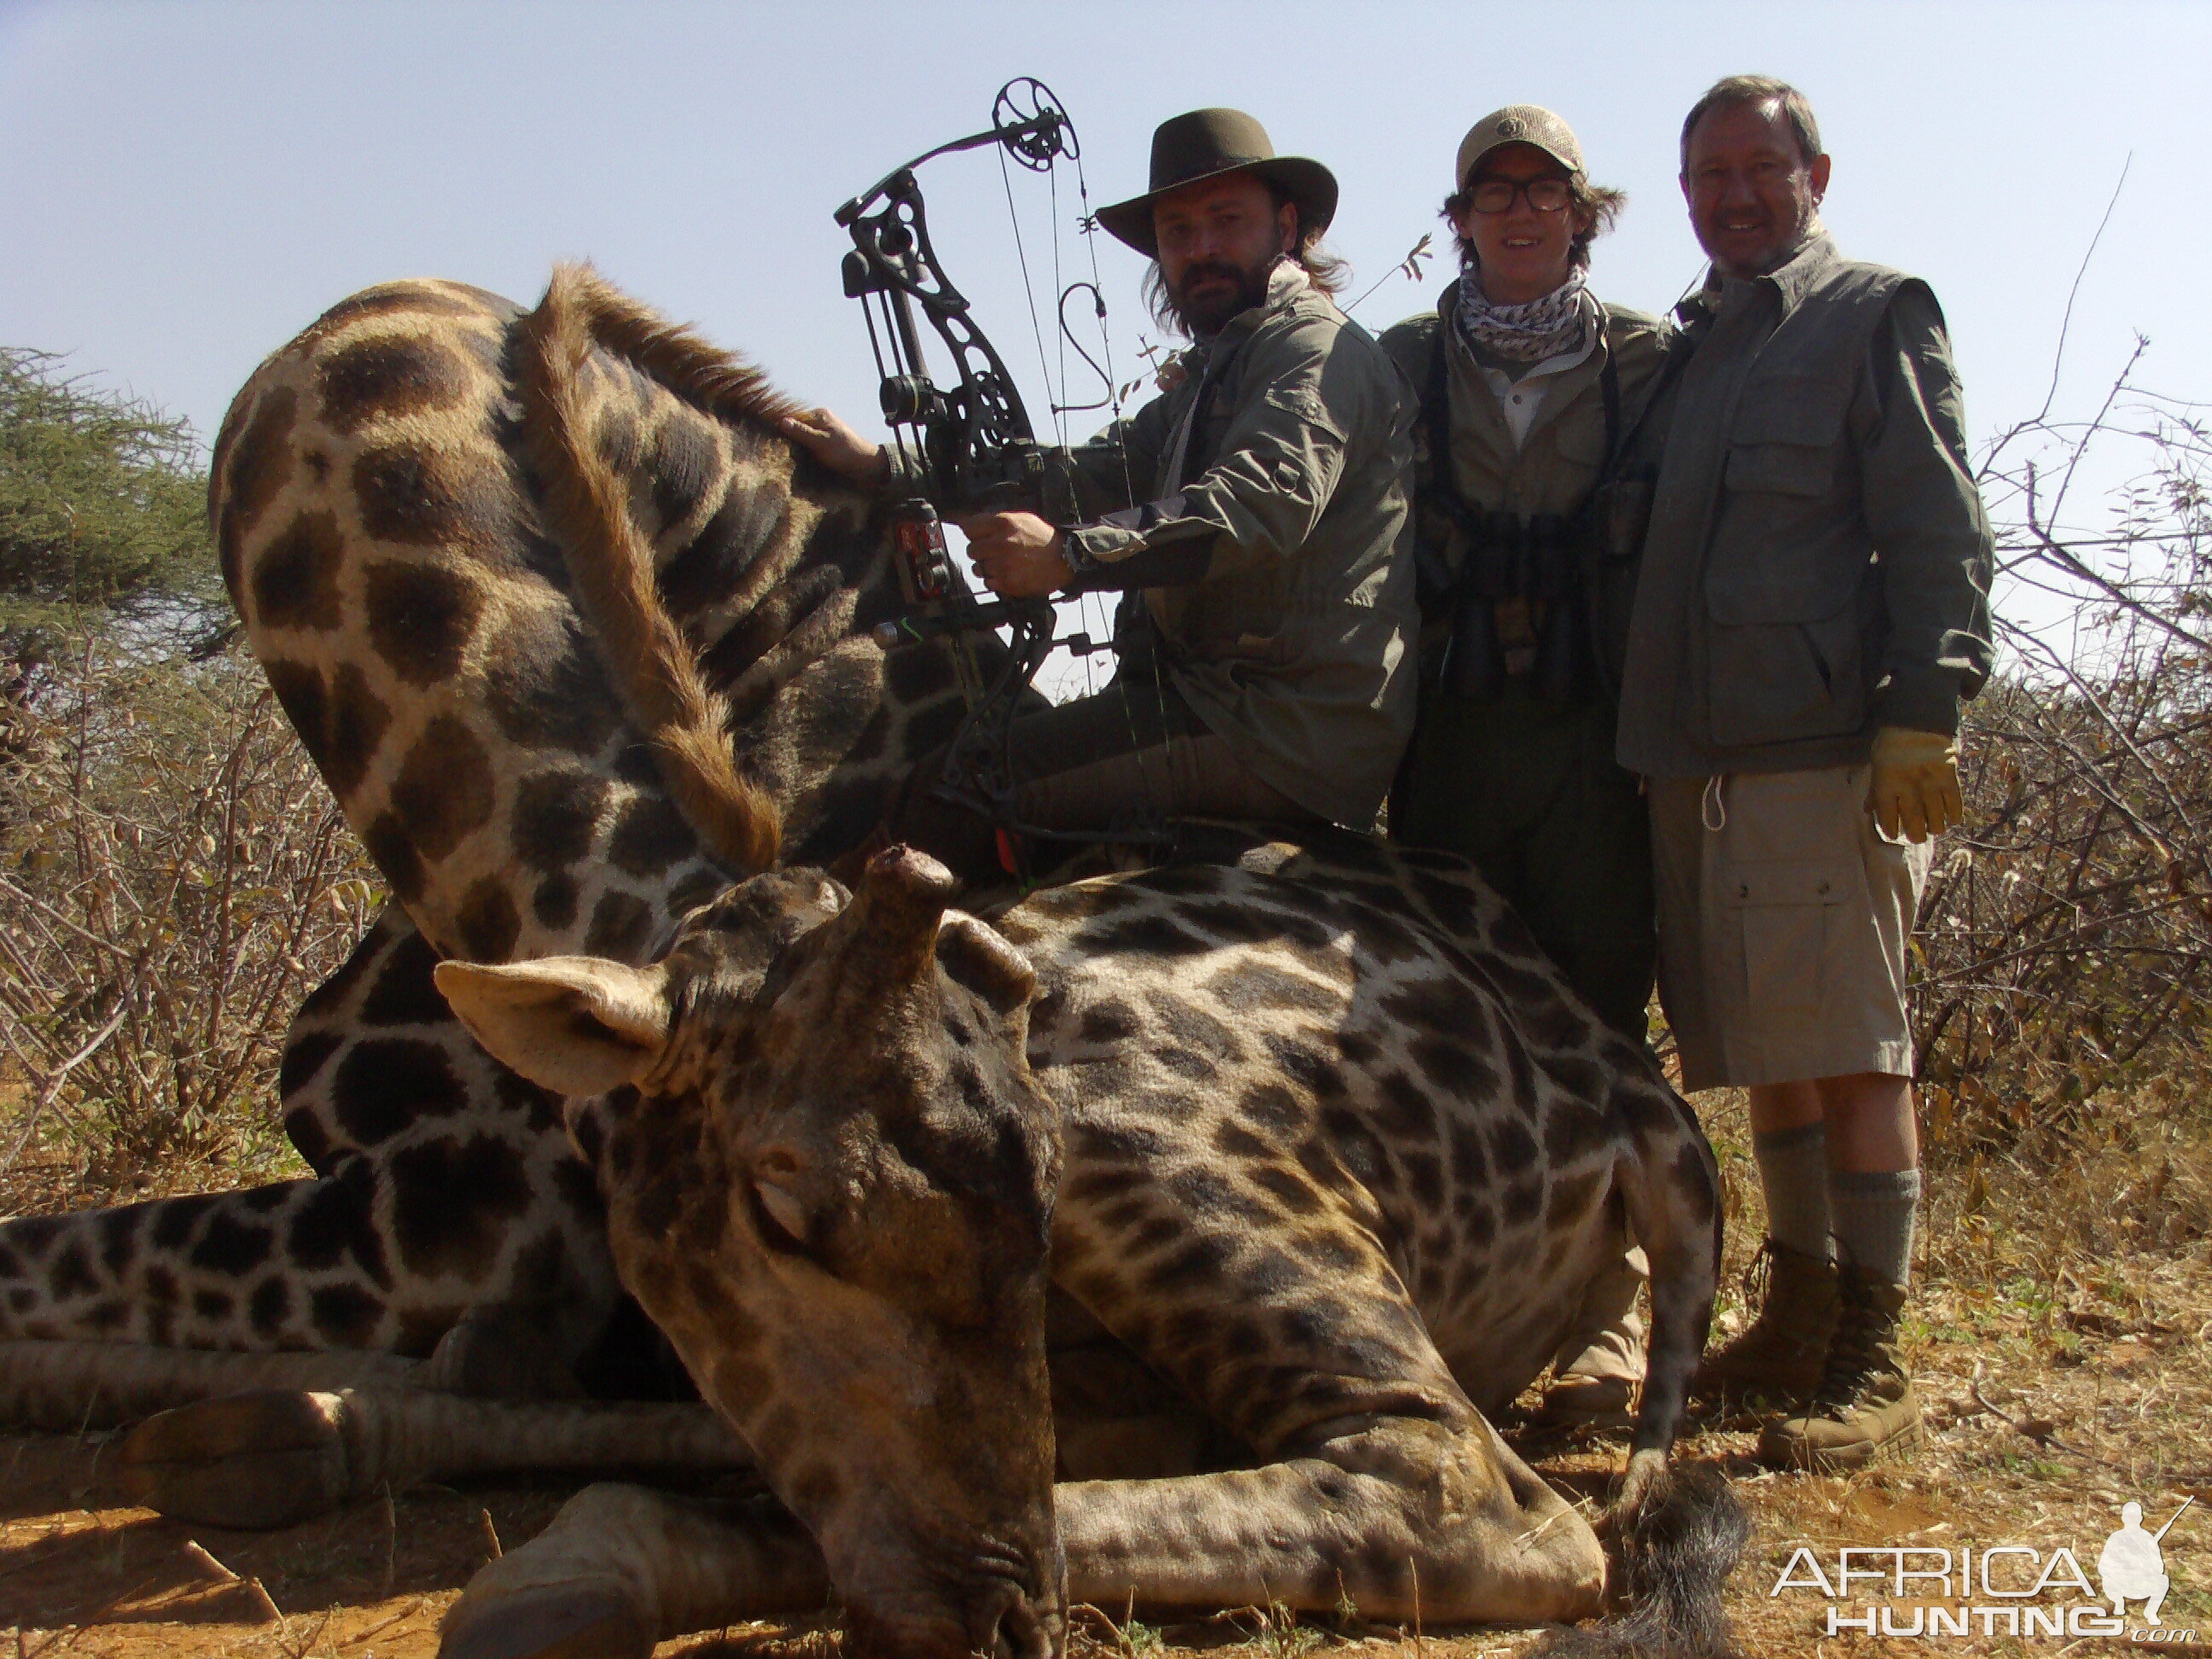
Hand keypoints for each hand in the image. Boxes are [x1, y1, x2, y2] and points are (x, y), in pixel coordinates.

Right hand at [781, 407, 888, 485]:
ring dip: (793, 448)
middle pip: (796, 428)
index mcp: (820, 416)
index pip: (794, 417)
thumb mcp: (821, 442)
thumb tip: (782, 421)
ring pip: (801, 439)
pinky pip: (807, 448)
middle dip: (787, 438)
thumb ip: (802, 432)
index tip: (769, 437)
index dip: (782, 427)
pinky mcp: (824, 447)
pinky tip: (794, 461)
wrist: (866, 467)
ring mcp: (822, 435)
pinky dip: (801, 454)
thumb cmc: (846, 452)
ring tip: (781, 456)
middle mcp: (820, 423)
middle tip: (773, 449)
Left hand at [956, 511, 1071, 597]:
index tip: (978, 536)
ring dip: (987, 567)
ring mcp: (1003, 565)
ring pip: (978, 568)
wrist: (1066, 559)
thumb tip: (969, 521)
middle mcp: (1000, 543)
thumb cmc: (1044, 539)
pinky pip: (988, 583)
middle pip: (971, 549)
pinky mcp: (1007, 582)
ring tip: (1004, 564)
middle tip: (995, 552)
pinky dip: (996, 580)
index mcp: (1003, 524)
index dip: (974, 533)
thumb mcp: (1022, 519)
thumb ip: (996, 520)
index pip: (968, 527)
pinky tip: (1009, 574)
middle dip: (981, 551)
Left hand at [1866, 726, 1962, 842]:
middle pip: (1914, 823)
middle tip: (1917, 837)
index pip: (1888, 818)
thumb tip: (1868, 811)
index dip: (1891, 830)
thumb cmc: (1892, 745)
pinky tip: (1951, 818)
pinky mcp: (1950, 778)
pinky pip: (1955, 805)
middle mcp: (1908, 788)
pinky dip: (1954, 816)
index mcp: (1886, 784)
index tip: (1895, 834)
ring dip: (1935, 828)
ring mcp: (1930, 784)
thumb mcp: (1876, 765)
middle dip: (1916, 835)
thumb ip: (1874, 790)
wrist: (1918, 722)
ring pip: (1936, 819)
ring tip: (1933, 828)